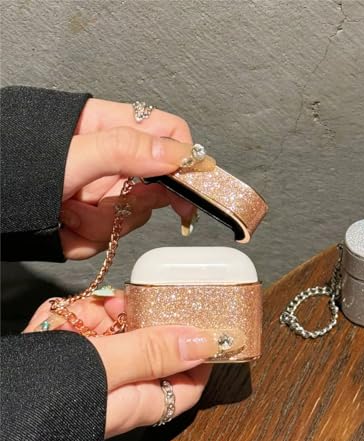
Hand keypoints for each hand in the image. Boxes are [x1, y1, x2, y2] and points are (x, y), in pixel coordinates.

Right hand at [24, 294, 217, 437]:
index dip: (199, 356)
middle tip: (127, 302)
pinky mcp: (58, 364)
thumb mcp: (102, 368)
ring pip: (109, 338)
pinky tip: (54, 316)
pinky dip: (68, 319)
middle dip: (138, 321)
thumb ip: (151, 353)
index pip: (185, 384)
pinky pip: (74, 335)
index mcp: (132, 401)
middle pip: (146, 351)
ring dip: (100, 316)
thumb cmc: (36, 401)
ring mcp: (84, 377)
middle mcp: (113, 392)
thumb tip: (203, 342)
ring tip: (86, 308)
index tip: (199, 322)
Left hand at [60, 98, 196, 259]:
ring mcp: (107, 189)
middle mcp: (115, 159)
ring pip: (134, 215)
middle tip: (113, 202)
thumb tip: (178, 155)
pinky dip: (88, 235)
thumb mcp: (70, 155)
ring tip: (69, 210)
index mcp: (111, 127)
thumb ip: (125, 150)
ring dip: (103, 221)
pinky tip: (65, 222)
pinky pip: (112, 234)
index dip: (184, 158)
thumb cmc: (16, 168)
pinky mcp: (97, 217)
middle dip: (133, 201)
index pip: (168, 133)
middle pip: (158, 183)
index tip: (190, 187)